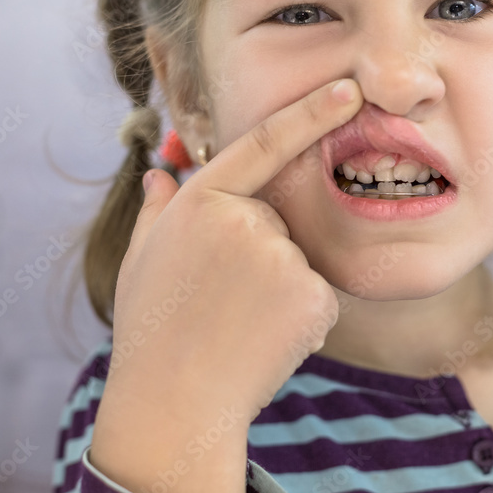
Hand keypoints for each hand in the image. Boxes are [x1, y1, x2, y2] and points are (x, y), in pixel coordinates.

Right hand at [89, 78, 361, 492]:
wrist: (174, 404)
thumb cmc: (153, 328)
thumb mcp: (144, 258)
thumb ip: (159, 209)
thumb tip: (161, 171)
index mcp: (202, 202)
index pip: (264, 144)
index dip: (310, 111)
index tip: (349, 88)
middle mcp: (245, 221)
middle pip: (277, 220)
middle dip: (261, 251)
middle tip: (222, 301)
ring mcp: (281, 258)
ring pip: (298, 260)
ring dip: (279, 287)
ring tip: (237, 324)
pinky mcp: (311, 296)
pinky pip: (316, 295)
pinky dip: (300, 316)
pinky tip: (264, 339)